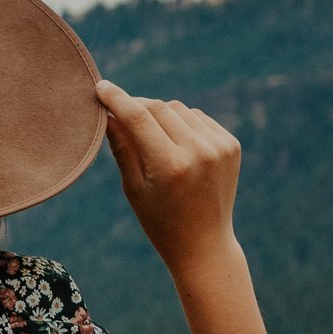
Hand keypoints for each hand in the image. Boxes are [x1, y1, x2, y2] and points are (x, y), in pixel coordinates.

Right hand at [96, 80, 267, 333]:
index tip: (100, 87)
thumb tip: (108, 113)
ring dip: (161, 115)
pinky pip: (199, 118)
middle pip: (160, 108)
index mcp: (170, 165)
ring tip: (152, 140)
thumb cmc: (160, 222)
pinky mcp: (231, 145)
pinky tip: (176, 146)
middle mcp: (198, 151)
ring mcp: (219, 146)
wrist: (205, 246)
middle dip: (137, 106)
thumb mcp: (134, 189)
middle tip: (120, 115)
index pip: (138, 117)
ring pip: (180, 109)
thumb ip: (122, 147)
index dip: (117, 98)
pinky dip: (183, 123)